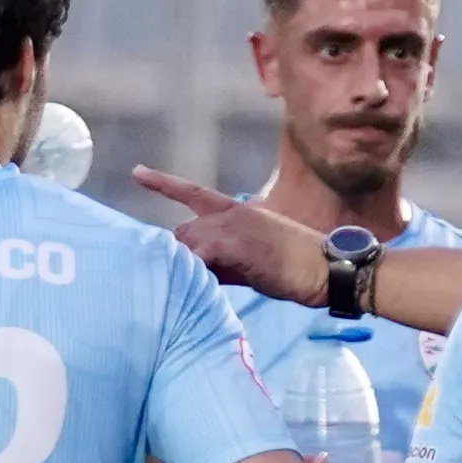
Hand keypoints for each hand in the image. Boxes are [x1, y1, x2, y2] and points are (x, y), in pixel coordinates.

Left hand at [130, 169, 331, 306]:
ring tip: (197, 290)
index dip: (163, 183)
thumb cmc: (294, 267)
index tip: (137, 172)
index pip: (192, 192)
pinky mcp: (234, 244)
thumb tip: (196, 272)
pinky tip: (195, 288)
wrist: (324, 267)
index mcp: (237, 210)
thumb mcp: (252, 260)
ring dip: (186, 269)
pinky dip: (194, 273)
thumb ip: (222, 261)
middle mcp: (231, 213)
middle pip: (183, 232)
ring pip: (188, 246)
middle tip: (180, 282)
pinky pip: (197, 258)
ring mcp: (232, 226)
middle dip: (178, 258)